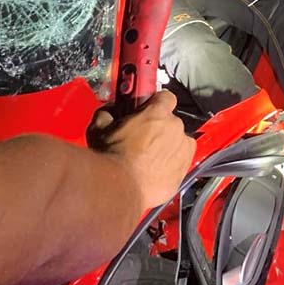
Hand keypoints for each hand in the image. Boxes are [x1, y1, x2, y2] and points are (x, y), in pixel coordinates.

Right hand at [88, 90, 194, 208]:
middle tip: (140, 139)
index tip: (148, 108)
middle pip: (170, 121)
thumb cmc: (111, 159)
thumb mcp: (99, 128)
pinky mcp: (184, 167)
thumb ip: (108, 112)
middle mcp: (174, 127)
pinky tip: (155, 168)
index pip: (165, 97)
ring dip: (166, 145)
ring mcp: (182, 148)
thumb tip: (110, 110)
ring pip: (177, 141)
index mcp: (157, 113)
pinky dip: (172, 162)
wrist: (120, 188)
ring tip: (146, 157)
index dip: (155, 102)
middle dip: (157, 127)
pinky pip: (181, 159)